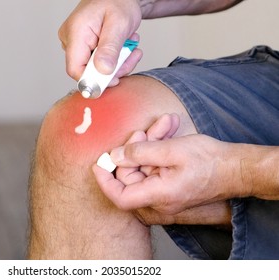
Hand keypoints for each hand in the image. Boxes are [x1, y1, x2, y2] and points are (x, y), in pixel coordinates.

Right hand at [58, 0, 142, 85]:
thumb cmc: (118, 2)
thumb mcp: (119, 24)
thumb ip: (110, 48)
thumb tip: (103, 71)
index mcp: (75, 33)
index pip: (75, 69)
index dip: (94, 81)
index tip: (114, 80)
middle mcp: (71, 40)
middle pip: (88, 71)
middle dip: (113, 70)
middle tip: (131, 56)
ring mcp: (76, 45)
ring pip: (96, 69)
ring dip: (117, 64)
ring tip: (129, 47)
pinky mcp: (84, 48)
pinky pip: (98, 64)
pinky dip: (115, 60)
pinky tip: (123, 47)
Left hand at [93, 116, 246, 215]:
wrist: (237, 169)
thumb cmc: (211, 161)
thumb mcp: (172, 150)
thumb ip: (139, 153)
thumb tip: (116, 156)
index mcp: (158, 195)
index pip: (120, 196)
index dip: (105, 180)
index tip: (98, 164)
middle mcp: (160, 202)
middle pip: (131, 177)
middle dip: (134, 150)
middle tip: (144, 131)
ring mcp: (165, 196)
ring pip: (144, 170)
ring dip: (149, 146)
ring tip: (164, 126)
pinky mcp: (170, 188)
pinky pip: (155, 170)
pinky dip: (157, 152)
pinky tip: (167, 133)